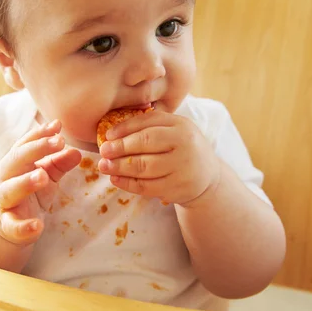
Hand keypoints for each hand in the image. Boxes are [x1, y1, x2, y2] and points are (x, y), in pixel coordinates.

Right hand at [0, 120, 80, 245]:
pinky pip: (12, 225)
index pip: (25, 144)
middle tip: (59, 141)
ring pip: (9, 190)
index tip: (58, 125)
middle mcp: (4, 179)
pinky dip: (24, 227)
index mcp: (14, 164)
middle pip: (16, 160)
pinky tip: (38, 226)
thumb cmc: (27, 194)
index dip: (40, 134)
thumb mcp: (45, 176)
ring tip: (43, 176)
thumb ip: (59, 163)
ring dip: (25, 182)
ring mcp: (3, 202)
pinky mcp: (6, 225)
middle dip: (36, 149)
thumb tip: (76, 151)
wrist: (6, 227)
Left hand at [97, 111, 221, 206]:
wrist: (208, 177)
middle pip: (145, 143)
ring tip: (104, 166)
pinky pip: (147, 186)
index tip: (108, 135)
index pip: (148, 122)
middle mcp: (184, 143)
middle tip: (103, 151)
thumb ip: (151, 126)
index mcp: (181, 125)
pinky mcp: (177, 188)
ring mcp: (182, 167)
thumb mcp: (174, 131)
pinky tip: (115, 179)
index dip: (125, 128)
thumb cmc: (182, 149)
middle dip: (120, 147)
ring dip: (119, 166)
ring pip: (144, 166)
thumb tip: (113, 131)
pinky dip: (127, 183)